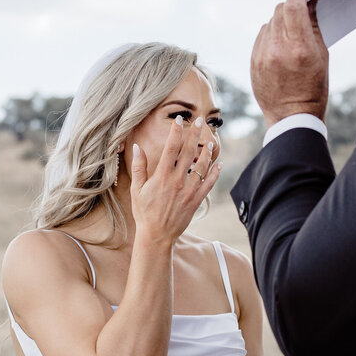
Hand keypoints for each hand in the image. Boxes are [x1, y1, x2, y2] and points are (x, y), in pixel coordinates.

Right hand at [131, 120, 219, 245]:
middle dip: (194, 134)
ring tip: (210, 141)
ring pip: (202, 166)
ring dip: (207, 152)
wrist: (157, 235)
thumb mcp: (137, 189)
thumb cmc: (144, 212)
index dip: (176, 132)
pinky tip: (219, 164)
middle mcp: (177, 181)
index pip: (171, 148)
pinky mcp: (196, 200)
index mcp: (162, 176)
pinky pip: (209, 184)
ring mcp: (189, 191)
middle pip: (189, 152)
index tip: (180, 119)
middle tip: (200, 121)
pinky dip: (215, 173)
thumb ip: (139, 167)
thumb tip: (136, 147)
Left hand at [250, 0, 328, 126]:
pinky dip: (272, 35)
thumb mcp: (322, 57)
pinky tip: (280, 46)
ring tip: (291, 34)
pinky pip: (261, 36)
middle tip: (301, 12)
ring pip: (270, 22)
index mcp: (300, 47)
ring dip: (281, 22)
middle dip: (292, 7)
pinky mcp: (253, 61)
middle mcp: (278, 48)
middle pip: (280, 10)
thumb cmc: (314, 88)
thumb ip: (314, 28)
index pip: (293, 5)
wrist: (291, 117)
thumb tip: (310, 5)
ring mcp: (262, 55)